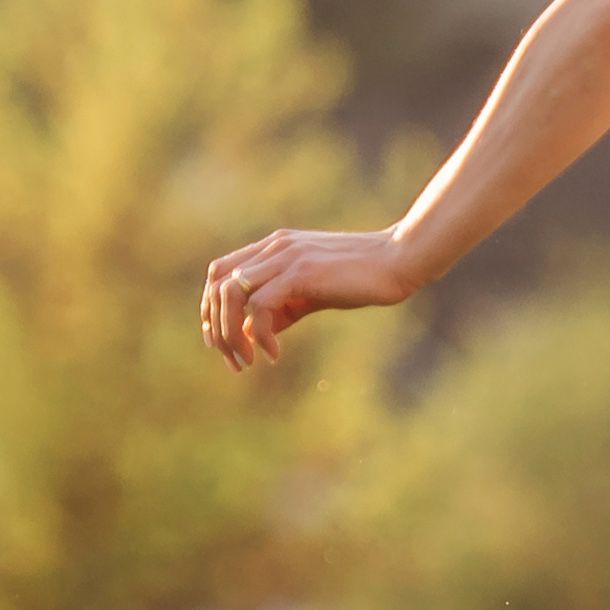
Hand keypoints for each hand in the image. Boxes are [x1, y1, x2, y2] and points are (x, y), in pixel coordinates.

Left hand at [202, 226, 424, 373]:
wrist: (399, 261)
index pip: (220, 272)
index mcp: (274, 248)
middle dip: (215, 326)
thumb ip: (282, 308)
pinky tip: (275, 354)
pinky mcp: (300, 273)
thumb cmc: (362, 279)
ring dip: (230, 334)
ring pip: (230, 295)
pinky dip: (259, 335)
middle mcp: (274, 248)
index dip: (211, 309)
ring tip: (248, 361)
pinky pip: (259, 307)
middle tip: (234, 360)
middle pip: (216, 284)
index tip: (223, 343)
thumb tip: (249, 333)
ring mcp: (285, 257)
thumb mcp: (313, 294)